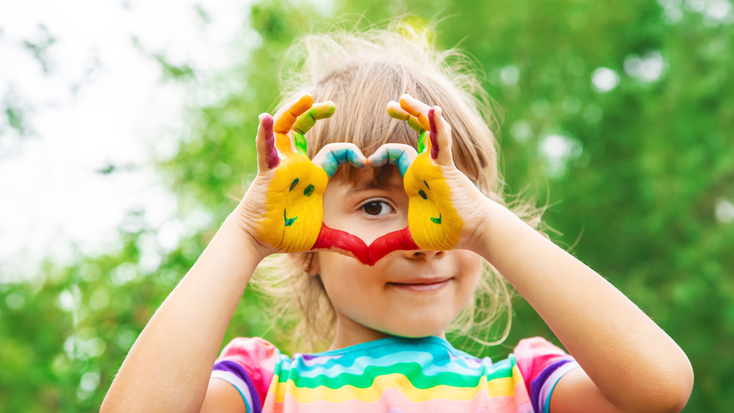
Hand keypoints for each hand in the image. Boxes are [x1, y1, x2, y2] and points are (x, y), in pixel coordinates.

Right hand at [236, 94, 368, 261]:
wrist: (259, 240)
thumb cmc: (287, 234)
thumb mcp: (322, 237)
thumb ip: (344, 243)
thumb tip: (367, 256)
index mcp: (314, 176)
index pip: (335, 153)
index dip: (351, 151)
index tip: (365, 159)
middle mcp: (298, 165)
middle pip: (306, 130)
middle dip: (317, 114)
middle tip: (331, 105)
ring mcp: (281, 165)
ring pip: (287, 129)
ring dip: (296, 112)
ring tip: (308, 98)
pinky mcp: (267, 171)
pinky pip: (265, 148)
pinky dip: (266, 133)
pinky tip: (266, 118)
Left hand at [367, 94, 489, 259]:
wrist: (471, 233)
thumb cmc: (445, 231)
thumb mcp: (409, 238)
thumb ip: (388, 243)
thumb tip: (367, 258)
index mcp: (415, 177)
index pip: (396, 153)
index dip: (380, 152)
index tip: (365, 160)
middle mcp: (425, 165)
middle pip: (413, 133)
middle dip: (403, 116)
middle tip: (390, 104)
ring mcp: (436, 163)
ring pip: (427, 130)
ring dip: (417, 113)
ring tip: (402, 99)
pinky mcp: (447, 166)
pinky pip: (441, 142)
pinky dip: (438, 127)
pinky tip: (434, 111)